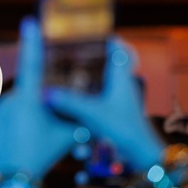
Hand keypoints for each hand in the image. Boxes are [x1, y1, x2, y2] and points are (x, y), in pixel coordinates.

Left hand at [0, 17, 77, 179]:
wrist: (14, 179)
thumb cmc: (44, 154)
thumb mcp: (68, 135)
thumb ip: (76, 114)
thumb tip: (89, 104)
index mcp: (30, 98)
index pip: (32, 64)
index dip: (33, 42)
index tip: (30, 22)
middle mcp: (10, 99)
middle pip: (31, 94)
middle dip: (41, 106)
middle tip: (43, 129)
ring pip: (20, 107)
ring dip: (28, 117)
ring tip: (32, 139)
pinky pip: (7, 117)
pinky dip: (16, 126)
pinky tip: (20, 141)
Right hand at [46, 38, 164, 169]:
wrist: (142, 155)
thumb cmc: (125, 129)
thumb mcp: (93, 113)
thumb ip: (69, 102)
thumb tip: (46, 92)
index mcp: (121, 79)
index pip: (120, 51)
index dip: (108, 40)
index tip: (93, 33)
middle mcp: (122, 87)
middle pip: (110, 64)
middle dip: (94, 58)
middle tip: (74, 51)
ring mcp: (120, 101)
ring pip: (105, 82)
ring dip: (90, 77)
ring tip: (69, 72)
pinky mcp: (115, 114)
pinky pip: (100, 98)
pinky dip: (88, 95)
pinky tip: (72, 100)